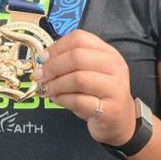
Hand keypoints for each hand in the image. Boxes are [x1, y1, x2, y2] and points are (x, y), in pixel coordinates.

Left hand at [33, 29, 135, 145]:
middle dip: (53, 66)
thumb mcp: (89, 73)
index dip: (57, 47)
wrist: (121, 121)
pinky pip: (79, 101)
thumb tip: (43, 60)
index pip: (80, 38)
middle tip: (40, 76)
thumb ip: (70, 63)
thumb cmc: (99, 94)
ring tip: (46, 90)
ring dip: (55, 85)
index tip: (43, 59)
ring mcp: (115, 88)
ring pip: (78, 78)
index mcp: (108, 53)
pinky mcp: (110, 110)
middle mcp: (114, 67)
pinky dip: (63, 100)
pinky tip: (58, 100)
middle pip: (77, 56)